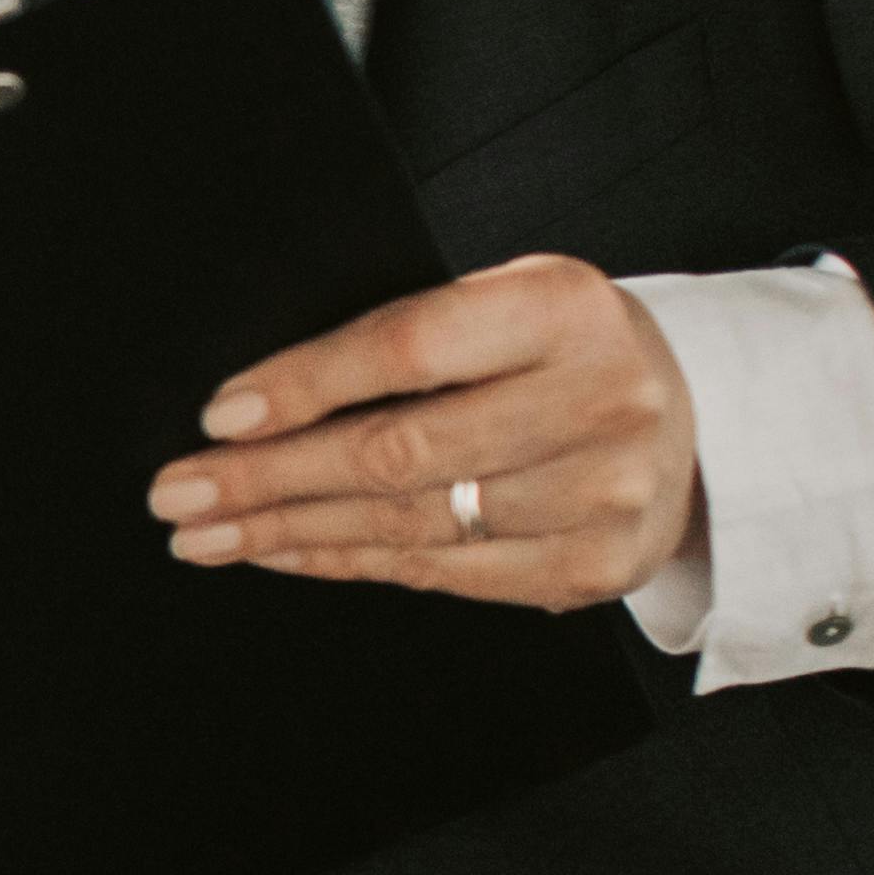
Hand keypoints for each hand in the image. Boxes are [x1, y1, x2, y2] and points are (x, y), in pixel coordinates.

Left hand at [148, 255, 704, 612]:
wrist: (694, 416)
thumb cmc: (562, 348)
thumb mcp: (507, 300)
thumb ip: (411, 335)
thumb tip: (258, 401)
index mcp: (565, 308)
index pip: (410, 347)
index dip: (306, 385)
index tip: (220, 415)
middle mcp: (597, 401)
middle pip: (400, 453)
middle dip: (269, 478)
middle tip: (179, 492)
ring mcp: (602, 495)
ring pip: (410, 525)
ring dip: (290, 532)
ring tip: (207, 532)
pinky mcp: (592, 566)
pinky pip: (441, 573)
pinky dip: (348, 562)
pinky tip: (284, 552)